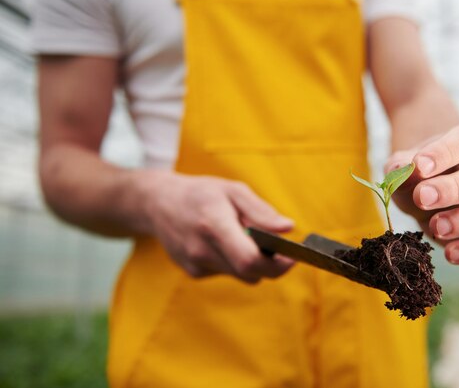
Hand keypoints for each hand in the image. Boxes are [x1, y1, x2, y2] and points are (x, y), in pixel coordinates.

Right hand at [140, 170, 294, 281]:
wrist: (158, 203)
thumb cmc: (201, 193)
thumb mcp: (233, 190)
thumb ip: (261, 211)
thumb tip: (288, 228)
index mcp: (214, 225)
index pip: (250, 260)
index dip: (277, 265)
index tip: (293, 257)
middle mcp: (202, 250)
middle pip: (249, 273)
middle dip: (270, 264)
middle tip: (279, 249)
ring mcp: (195, 264)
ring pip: (240, 275)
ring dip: (251, 262)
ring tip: (244, 236)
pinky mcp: (193, 272)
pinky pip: (227, 272)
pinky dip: (234, 261)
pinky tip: (224, 242)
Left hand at [385, 123, 458, 264]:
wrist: (424, 187)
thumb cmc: (417, 172)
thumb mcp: (404, 165)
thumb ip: (402, 167)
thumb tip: (401, 170)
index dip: (445, 152)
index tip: (419, 165)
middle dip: (456, 189)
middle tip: (422, 197)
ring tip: (437, 227)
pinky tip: (451, 253)